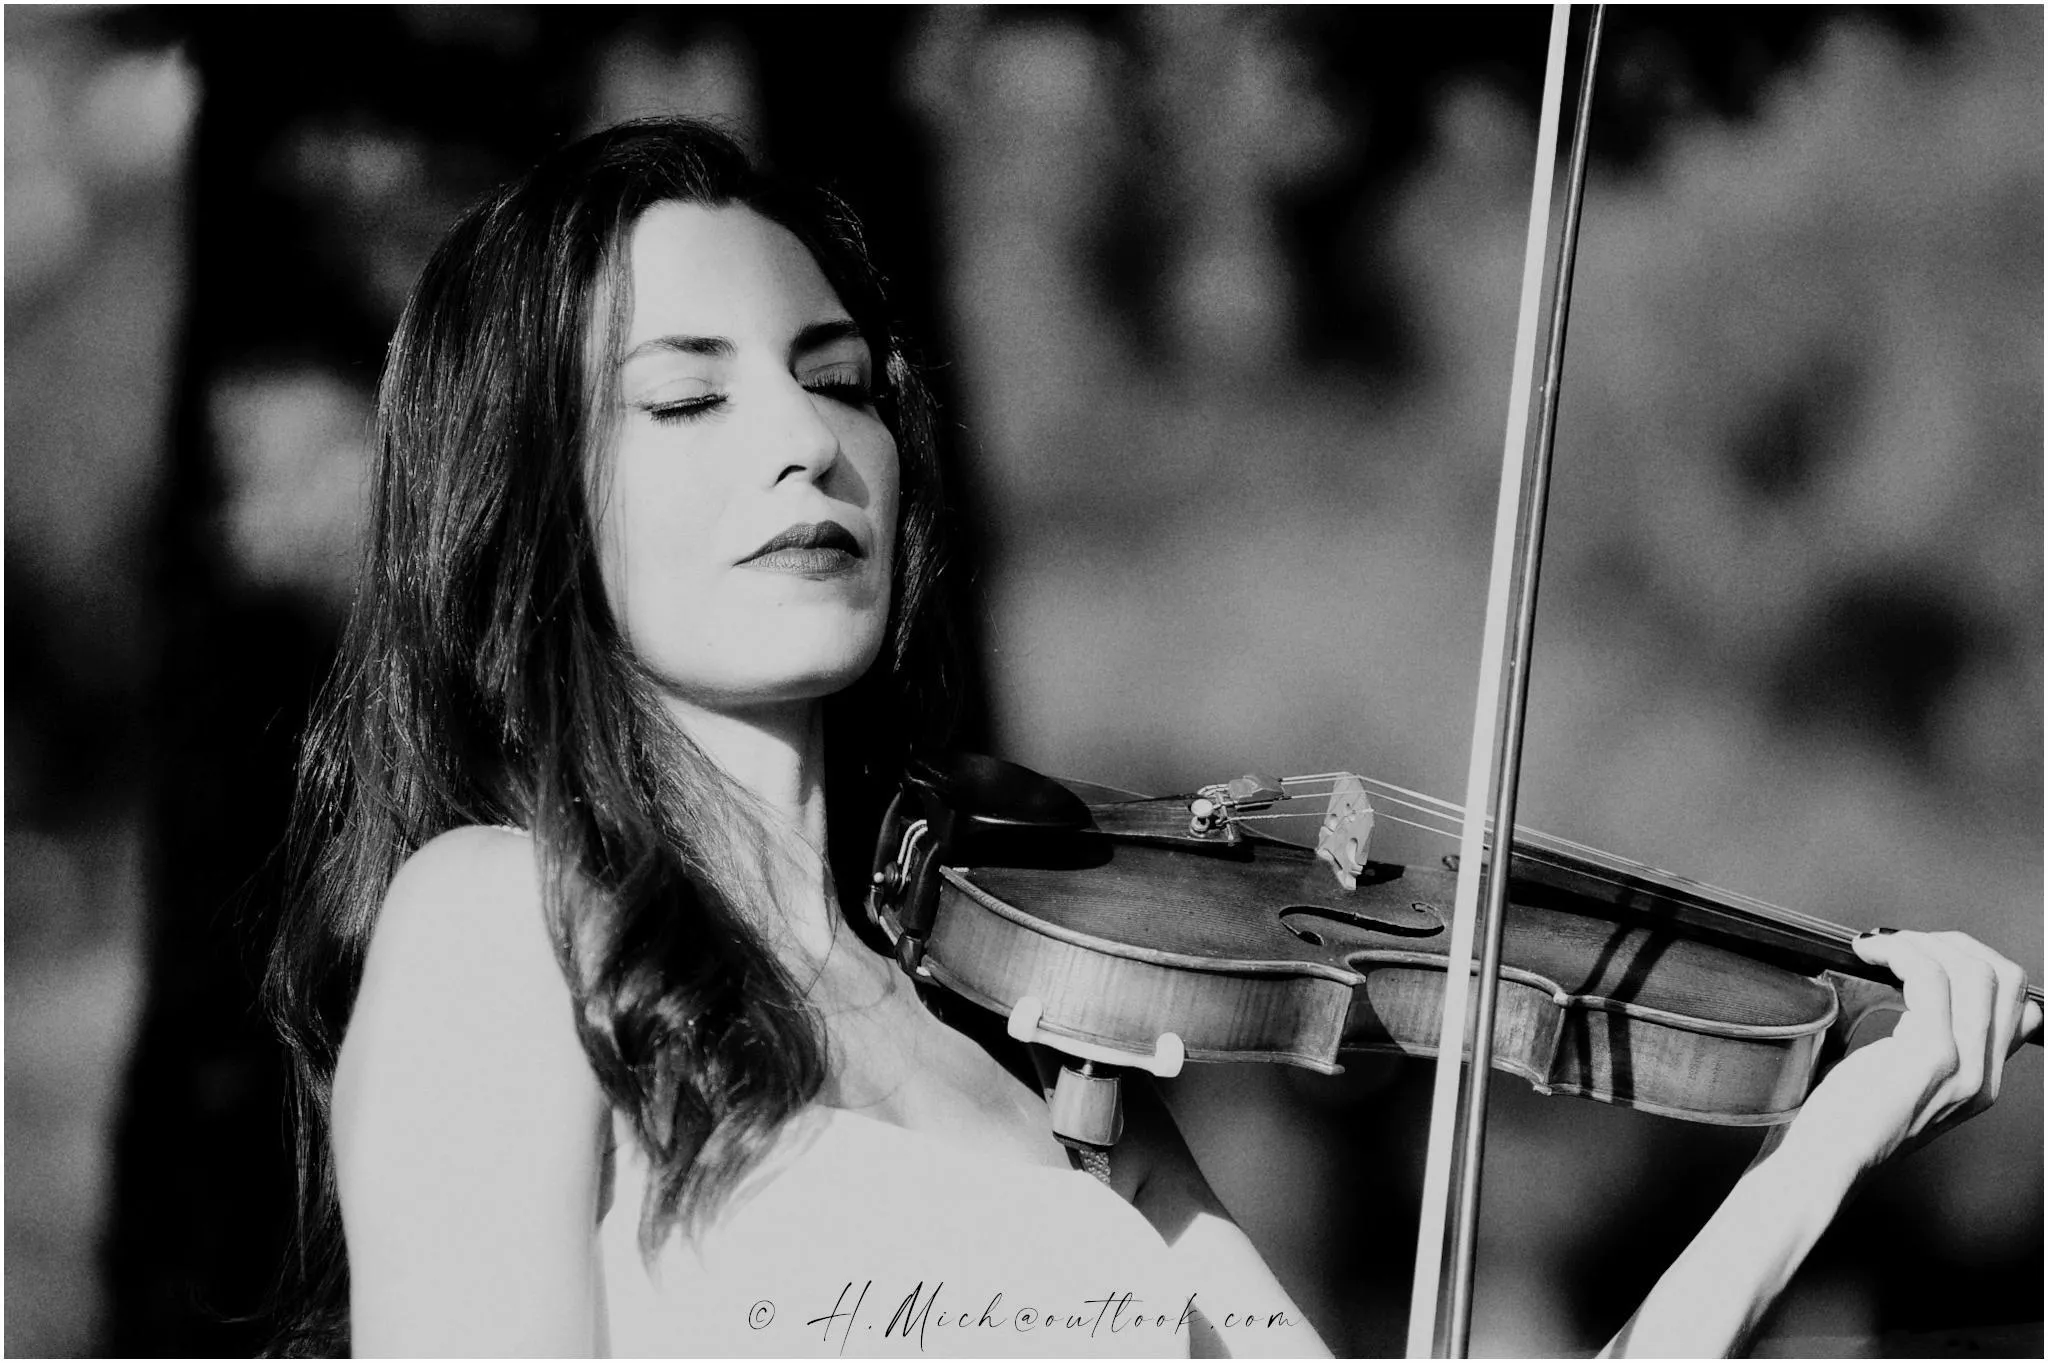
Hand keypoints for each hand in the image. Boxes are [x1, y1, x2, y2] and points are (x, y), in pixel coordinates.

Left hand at [1790, 929, 2037, 1171]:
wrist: (1824, 1164)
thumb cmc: (1844, 1120)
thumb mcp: (1900, 1078)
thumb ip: (1925, 1040)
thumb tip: (1921, 984)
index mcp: (1981, 1081)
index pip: (2016, 1003)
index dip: (1972, 962)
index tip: (1923, 952)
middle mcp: (1983, 1076)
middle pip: (2002, 978)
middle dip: (1950, 943)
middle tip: (1900, 942)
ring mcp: (1964, 1067)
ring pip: (1973, 971)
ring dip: (1921, 943)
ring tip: (1880, 945)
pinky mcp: (1930, 1056)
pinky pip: (1929, 978)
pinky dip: (1899, 952)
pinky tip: (1868, 953)